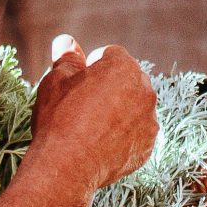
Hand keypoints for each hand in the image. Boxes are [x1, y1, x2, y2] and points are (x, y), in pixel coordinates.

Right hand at [0, 37, 157, 206]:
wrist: (67, 166)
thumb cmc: (60, 117)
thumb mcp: (56, 80)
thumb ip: (67, 57)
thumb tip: (66, 40)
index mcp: (125, 66)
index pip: (109, 55)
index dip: (89, 67)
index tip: (76, 84)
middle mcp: (145, 90)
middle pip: (125, 79)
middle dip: (108, 86)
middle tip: (82, 105)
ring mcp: (149, 120)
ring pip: (132, 107)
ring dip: (117, 111)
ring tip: (90, 127)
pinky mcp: (147, 147)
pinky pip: (135, 134)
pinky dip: (122, 136)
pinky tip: (99, 144)